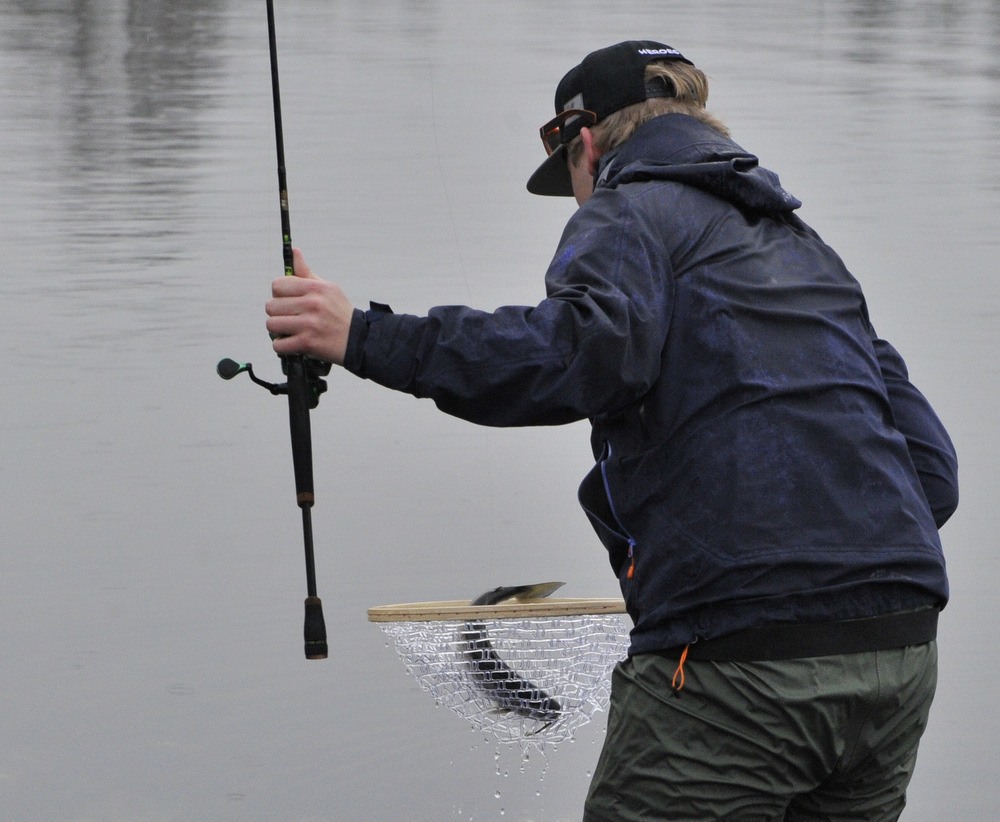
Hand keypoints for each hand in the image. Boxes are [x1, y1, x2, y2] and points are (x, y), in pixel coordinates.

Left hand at [266, 248, 353, 365]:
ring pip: (271, 325)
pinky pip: (278, 345)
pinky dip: (282, 346)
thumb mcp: (327, 288)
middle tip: (289, 318)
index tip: (288, 301)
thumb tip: (294, 251)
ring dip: (278, 330)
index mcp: (315, 288)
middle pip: (271, 306)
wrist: (358, 340)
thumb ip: (306, 273)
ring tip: (290, 330)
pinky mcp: (307, 343)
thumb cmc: (339, 313)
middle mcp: (312, 304)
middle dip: (277, 314)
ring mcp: (309, 324)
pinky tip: (292, 343)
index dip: (279, 294)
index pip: (277, 285)